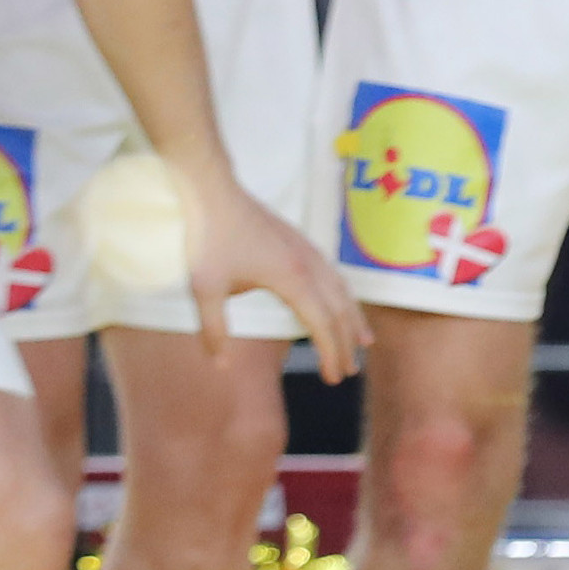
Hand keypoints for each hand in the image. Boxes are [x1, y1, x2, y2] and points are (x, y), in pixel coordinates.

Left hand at [180, 167, 373, 378]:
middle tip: (348, 372)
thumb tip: (222, 367)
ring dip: (353, 318)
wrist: (214, 191)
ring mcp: (307, 251)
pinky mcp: (300, 242)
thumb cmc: (209, 238)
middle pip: (339, 310)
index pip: (322, 324)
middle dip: (346, 343)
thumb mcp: (204, 289)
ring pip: (341, 290)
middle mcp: (308, 265)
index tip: (333, 378)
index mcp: (291, 279)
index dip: (331, 353)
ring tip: (363, 342)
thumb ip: (214, 330)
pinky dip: (344, 295)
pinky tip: (340, 302)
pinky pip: (333, 274)